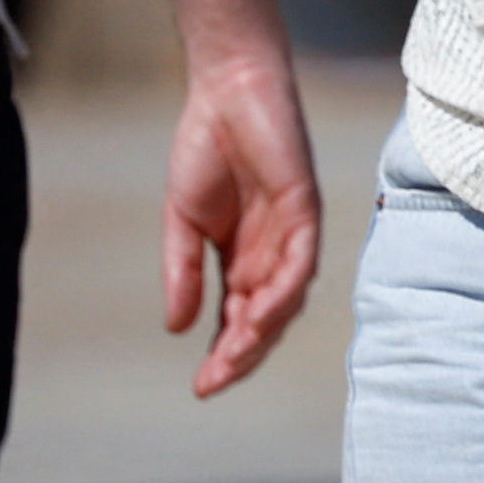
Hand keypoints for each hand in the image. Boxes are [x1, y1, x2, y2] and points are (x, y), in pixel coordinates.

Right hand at [161, 44, 323, 396]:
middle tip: (213, 383)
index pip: (237, 321)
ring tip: (234, 358)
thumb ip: (184, 273)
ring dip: (262, 332)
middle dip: (242, 356)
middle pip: (264, 321)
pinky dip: (282, 291)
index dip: (224, 355)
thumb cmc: (205, 151)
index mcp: (242, 260)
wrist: (226, 94)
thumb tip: (177, 329)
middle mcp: (272, 255)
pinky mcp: (305, 210)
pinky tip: (259, 314)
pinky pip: (300, 262)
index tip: (201, 387)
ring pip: (286, 300)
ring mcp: (292, 235)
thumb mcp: (183, 223)